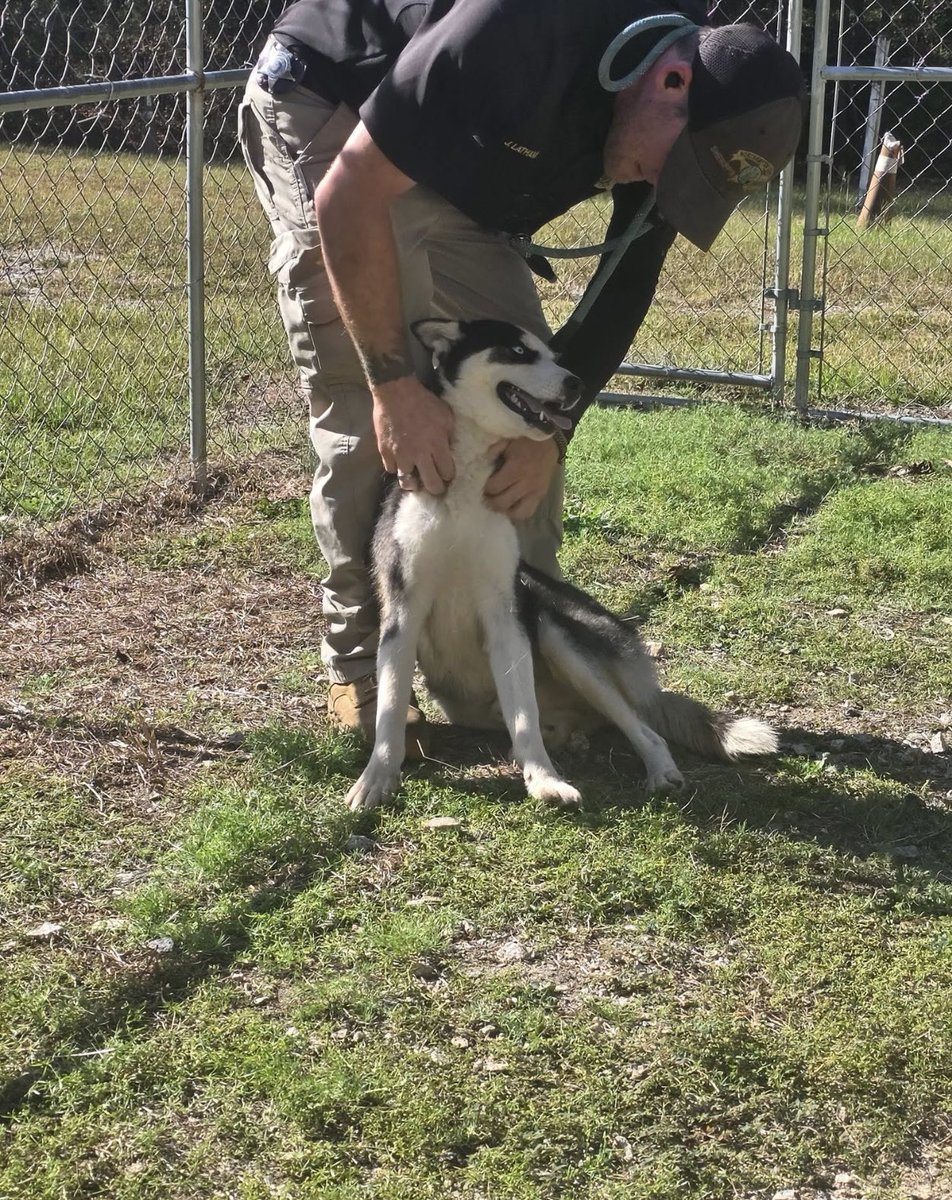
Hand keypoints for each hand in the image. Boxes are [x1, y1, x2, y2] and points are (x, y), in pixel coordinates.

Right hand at [372, 376, 455, 494]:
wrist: (396, 392)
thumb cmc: (423, 401)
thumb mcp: (446, 415)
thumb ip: (449, 435)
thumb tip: (450, 450)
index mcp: (437, 445)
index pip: (447, 473)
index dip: (448, 475)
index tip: (447, 473)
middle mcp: (419, 454)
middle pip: (431, 485)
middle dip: (436, 488)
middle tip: (436, 487)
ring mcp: (401, 455)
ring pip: (407, 482)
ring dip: (414, 483)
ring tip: (416, 480)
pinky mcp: (385, 451)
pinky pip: (391, 469)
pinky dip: (397, 467)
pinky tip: (401, 462)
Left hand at [483, 436, 559, 520]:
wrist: (550, 442)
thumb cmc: (525, 440)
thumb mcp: (507, 440)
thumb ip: (493, 451)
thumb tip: (483, 463)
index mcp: (516, 469)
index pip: (494, 487)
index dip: (485, 488)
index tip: (482, 484)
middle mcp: (526, 483)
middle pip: (502, 503)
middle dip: (491, 501)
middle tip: (487, 495)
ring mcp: (535, 491)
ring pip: (516, 513)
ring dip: (504, 509)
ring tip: (499, 502)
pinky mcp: (541, 495)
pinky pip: (528, 512)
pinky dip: (518, 512)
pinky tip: (511, 505)